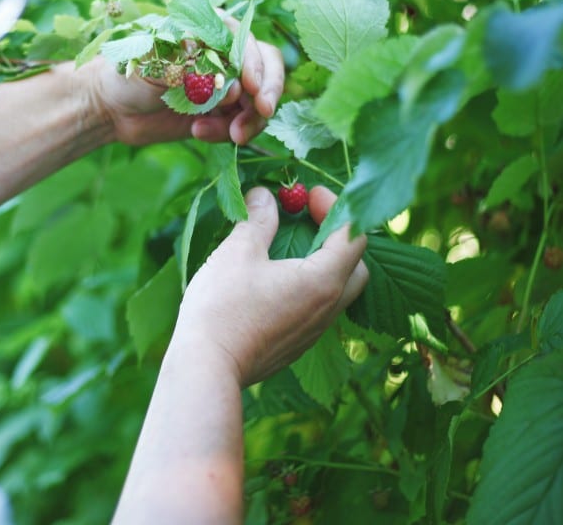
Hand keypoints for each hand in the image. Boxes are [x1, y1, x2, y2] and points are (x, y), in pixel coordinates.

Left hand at [79, 18, 284, 146]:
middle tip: (262, 113)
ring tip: (225, 133)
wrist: (112, 109)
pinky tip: (200, 133)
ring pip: (260, 99)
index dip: (254, 63)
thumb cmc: (127, 74)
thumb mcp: (154, 63)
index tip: (251, 88)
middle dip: (268, 91)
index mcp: (209, 30)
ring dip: (249, 119)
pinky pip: (243, 123)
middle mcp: (224, 55)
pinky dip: (229, 132)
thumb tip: (232, 88)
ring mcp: (227, 85)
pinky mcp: (223, 113)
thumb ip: (191, 70)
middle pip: (267, 67)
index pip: (246, 40)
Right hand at [172, 186, 368, 387]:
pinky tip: (275, 280)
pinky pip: (317, 309)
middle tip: (307, 220)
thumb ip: (259, 219)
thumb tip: (265, 196)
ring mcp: (315, 331)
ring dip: (323, 263)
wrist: (207, 367)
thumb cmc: (223, 306)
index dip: (336, 207)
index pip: (353, 235)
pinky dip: (308, 286)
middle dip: (337, 237)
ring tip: (289, 247)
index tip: (309, 194)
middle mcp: (328, 308)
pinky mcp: (298, 345)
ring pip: (338, 290)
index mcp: (323, 281)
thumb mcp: (239, 251)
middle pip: (355, 265)